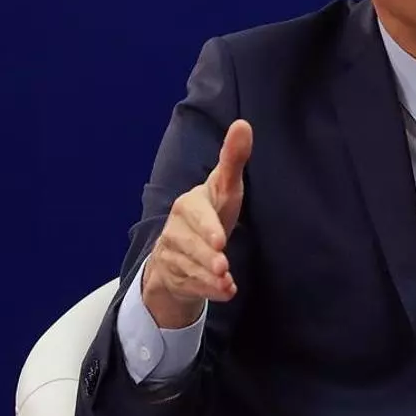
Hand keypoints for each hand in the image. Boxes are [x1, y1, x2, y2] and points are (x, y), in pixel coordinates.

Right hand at [141, 119, 252, 327]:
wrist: (182, 247)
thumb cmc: (211, 211)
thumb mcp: (224, 187)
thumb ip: (233, 159)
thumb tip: (243, 123)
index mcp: (189, 205)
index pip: (196, 214)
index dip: (207, 228)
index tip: (220, 240)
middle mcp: (176, 229)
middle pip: (191, 245)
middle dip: (207, 257)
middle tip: (223, 266)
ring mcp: (171, 254)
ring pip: (189, 268)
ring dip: (208, 278)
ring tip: (226, 282)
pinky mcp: (173, 275)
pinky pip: (189, 285)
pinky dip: (208, 291)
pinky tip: (225, 292)